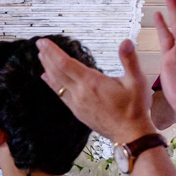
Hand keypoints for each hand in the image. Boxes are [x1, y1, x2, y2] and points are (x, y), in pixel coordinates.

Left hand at [38, 37, 156, 144]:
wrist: (129, 134)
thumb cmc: (134, 108)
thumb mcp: (136, 81)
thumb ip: (129, 60)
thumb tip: (126, 42)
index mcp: (91, 83)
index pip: (65, 63)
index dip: (52, 52)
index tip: (43, 42)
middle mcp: (80, 93)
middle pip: (57, 72)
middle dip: (47, 57)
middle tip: (39, 45)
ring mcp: (77, 103)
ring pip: (57, 83)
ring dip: (48, 69)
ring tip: (41, 57)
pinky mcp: (77, 111)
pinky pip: (60, 95)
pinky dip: (52, 84)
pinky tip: (47, 79)